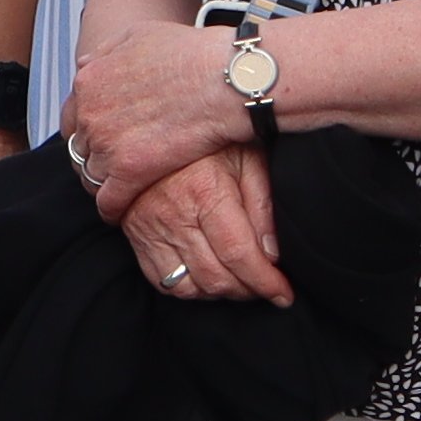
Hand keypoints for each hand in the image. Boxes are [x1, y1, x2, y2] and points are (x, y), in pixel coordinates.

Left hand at [64, 20, 242, 213]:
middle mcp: (90, 113)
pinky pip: (108, 201)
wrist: (222, 80)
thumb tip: (87, 64)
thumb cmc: (189, 53)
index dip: (87, 129)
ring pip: (90, 176)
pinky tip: (122, 212)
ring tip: (119, 189)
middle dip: (93, 157)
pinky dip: (113, 209)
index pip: (72, 116)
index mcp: (88, 80)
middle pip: (79, 147)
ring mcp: (107, 144)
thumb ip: (107, 51)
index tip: (103, 138)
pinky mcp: (129, 171)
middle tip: (112, 165)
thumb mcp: (138, 35)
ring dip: (102, 184)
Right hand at [121, 142, 290, 305]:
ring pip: (188, 287)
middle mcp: (174, 215)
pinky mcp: (136, 237)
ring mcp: (150, 228)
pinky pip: (161, 282)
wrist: (148, 126)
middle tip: (264, 284)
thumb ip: (262, 205)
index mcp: (205, 192)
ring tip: (237, 280)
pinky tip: (206, 276)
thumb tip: (273, 254)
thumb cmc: (206, 141)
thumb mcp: (245, 158)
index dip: (266, 283)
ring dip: (219, 293)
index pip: (239, 254)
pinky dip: (188, 290)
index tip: (284, 294)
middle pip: (216, 278)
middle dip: (248, 291)